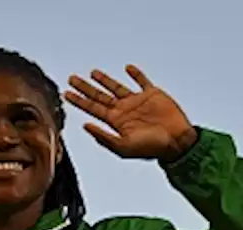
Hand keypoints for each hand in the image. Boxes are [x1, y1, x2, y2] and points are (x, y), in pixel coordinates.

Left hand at [64, 65, 197, 161]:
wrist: (176, 142)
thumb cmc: (151, 148)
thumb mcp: (123, 147)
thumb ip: (104, 137)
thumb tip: (85, 126)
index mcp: (116, 122)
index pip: (92, 109)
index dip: (78, 101)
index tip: (66, 94)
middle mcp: (124, 110)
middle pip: (100, 96)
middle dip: (85, 88)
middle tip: (71, 79)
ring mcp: (137, 102)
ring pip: (117, 87)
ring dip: (105, 80)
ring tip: (92, 72)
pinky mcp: (152, 94)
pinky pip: (142, 81)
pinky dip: (136, 74)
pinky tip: (128, 68)